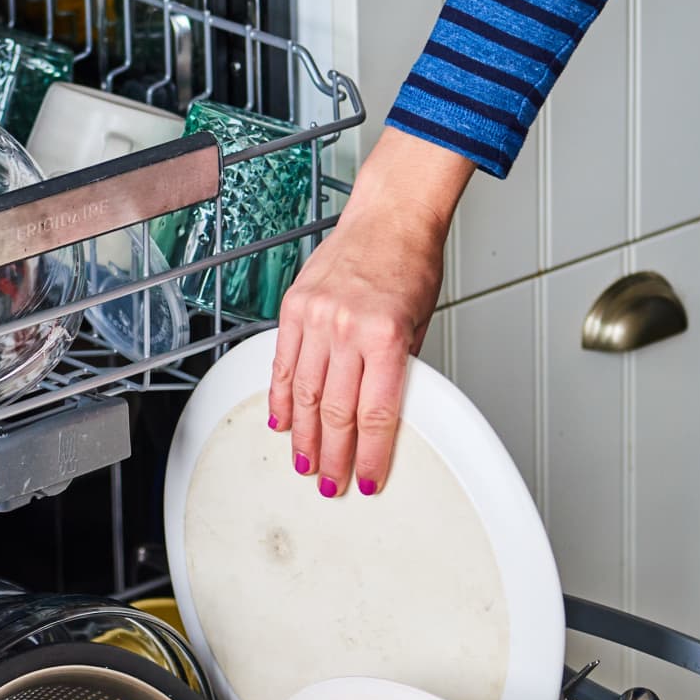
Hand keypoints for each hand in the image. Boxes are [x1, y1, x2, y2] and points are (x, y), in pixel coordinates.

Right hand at [269, 128, 472, 496]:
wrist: (390, 215)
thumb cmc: (410, 263)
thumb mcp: (417, 324)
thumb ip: (395, 370)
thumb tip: (380, 416)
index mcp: (386, 335)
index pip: (376, 414)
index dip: (371, 455)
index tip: (368, 479)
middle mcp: (347, 327)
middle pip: (336, 412)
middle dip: (333, 456)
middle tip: (331, 483)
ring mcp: (316, 317)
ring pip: (305, 394)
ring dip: (304, 436)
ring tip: (305, 463)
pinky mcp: (294, 307)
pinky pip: (284, 363)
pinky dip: (282, 397)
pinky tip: (283, 421)